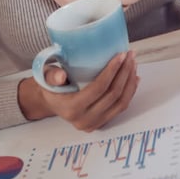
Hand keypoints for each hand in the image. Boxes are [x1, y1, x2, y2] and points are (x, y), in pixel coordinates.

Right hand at [17, 51, 138, 130]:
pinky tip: (133, 77)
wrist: (50, 102)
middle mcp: (84, 120)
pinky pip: (120, 108)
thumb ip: (51, 75)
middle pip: (113, 95)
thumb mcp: (46, 76)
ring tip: (133, 64)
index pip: (98, 88)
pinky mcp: (101, 123)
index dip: (112, 71)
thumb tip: (61, 76)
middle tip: (130, 55)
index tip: (121, 55)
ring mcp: (94, 124)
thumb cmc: (50, 85)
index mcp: (72, 108)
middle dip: (125, 73)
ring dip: (130, 82)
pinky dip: (130, 92)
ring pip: (121, 103)